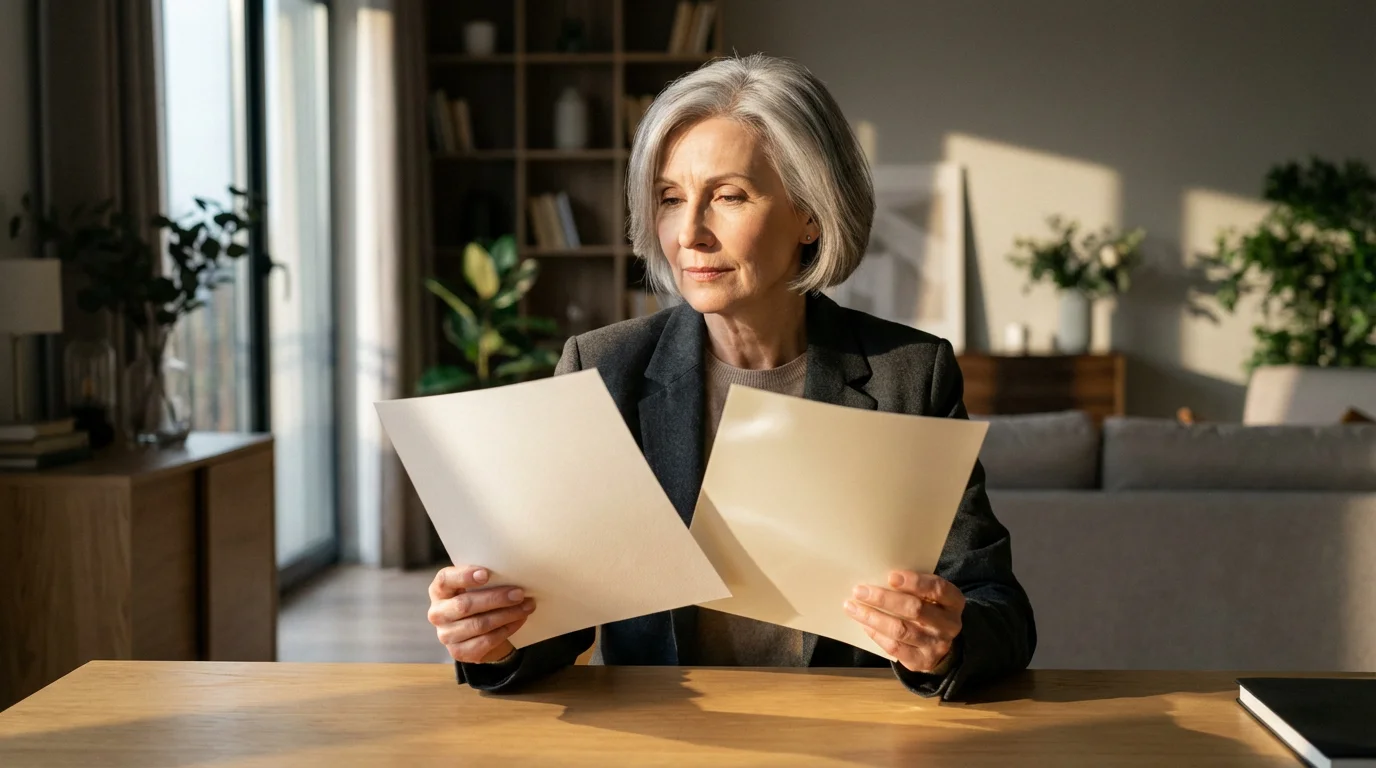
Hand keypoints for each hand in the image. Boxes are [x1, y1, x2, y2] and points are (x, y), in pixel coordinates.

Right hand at [427, 565, 535, 663]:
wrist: (477, 632)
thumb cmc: (478, 600)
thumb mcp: (476, 587)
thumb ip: (485, 580)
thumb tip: (512, 573)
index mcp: (439, 591)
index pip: (445, 580)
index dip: (464, 576)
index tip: (486, 574)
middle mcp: (437, 613)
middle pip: (464, 605)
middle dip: (495, 598)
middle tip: (519, 593)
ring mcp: (446, 635)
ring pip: (479, 624)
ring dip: (507, 615)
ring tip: (527, 606)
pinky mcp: (459, 652)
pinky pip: (486, 641)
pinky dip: (506, 630)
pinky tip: (519, 620)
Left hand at [844, 570, 964, 673]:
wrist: (940, 646)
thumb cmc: (929, 610)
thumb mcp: (930, 596)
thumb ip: (913, 587)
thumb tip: (877, 576)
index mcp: (954, 602)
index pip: (937, 589)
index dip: (915, 582)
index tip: (890, 576)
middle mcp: (949, 624)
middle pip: (915, 610)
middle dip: (884, 599)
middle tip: (859, 591)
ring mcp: (936, 645)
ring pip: (901, 630)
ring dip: (873, 617)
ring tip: (852, 607)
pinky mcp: (921, 661)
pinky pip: (895, 647)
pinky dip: (876, 634)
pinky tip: (864, 624)